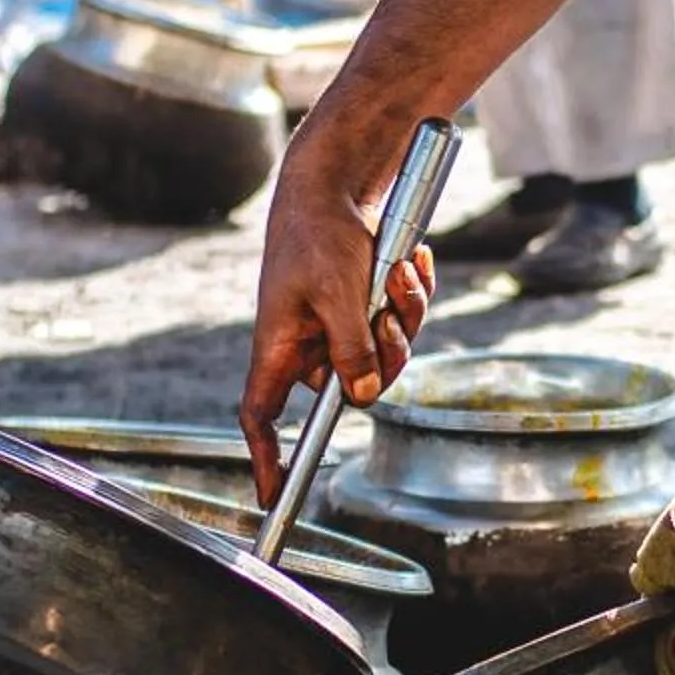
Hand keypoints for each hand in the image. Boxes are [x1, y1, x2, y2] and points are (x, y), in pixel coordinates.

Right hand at [238, 130, 433, 505]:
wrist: (336, 179)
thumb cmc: (320, 232)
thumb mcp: (337, 293)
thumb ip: (351, 350)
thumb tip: (362, 398)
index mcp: (279, 345)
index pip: (262, 416)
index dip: (266, 457)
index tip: (275, 495)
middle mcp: (308, 343)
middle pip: (354, 387)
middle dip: (387, 355)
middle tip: (390, 316)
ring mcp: (339, 325)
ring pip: (387, 353)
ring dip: (404, 315)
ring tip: (400, 271)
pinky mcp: (366, 306)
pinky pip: (401, 322)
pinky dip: (412, 295)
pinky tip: (412, 260)